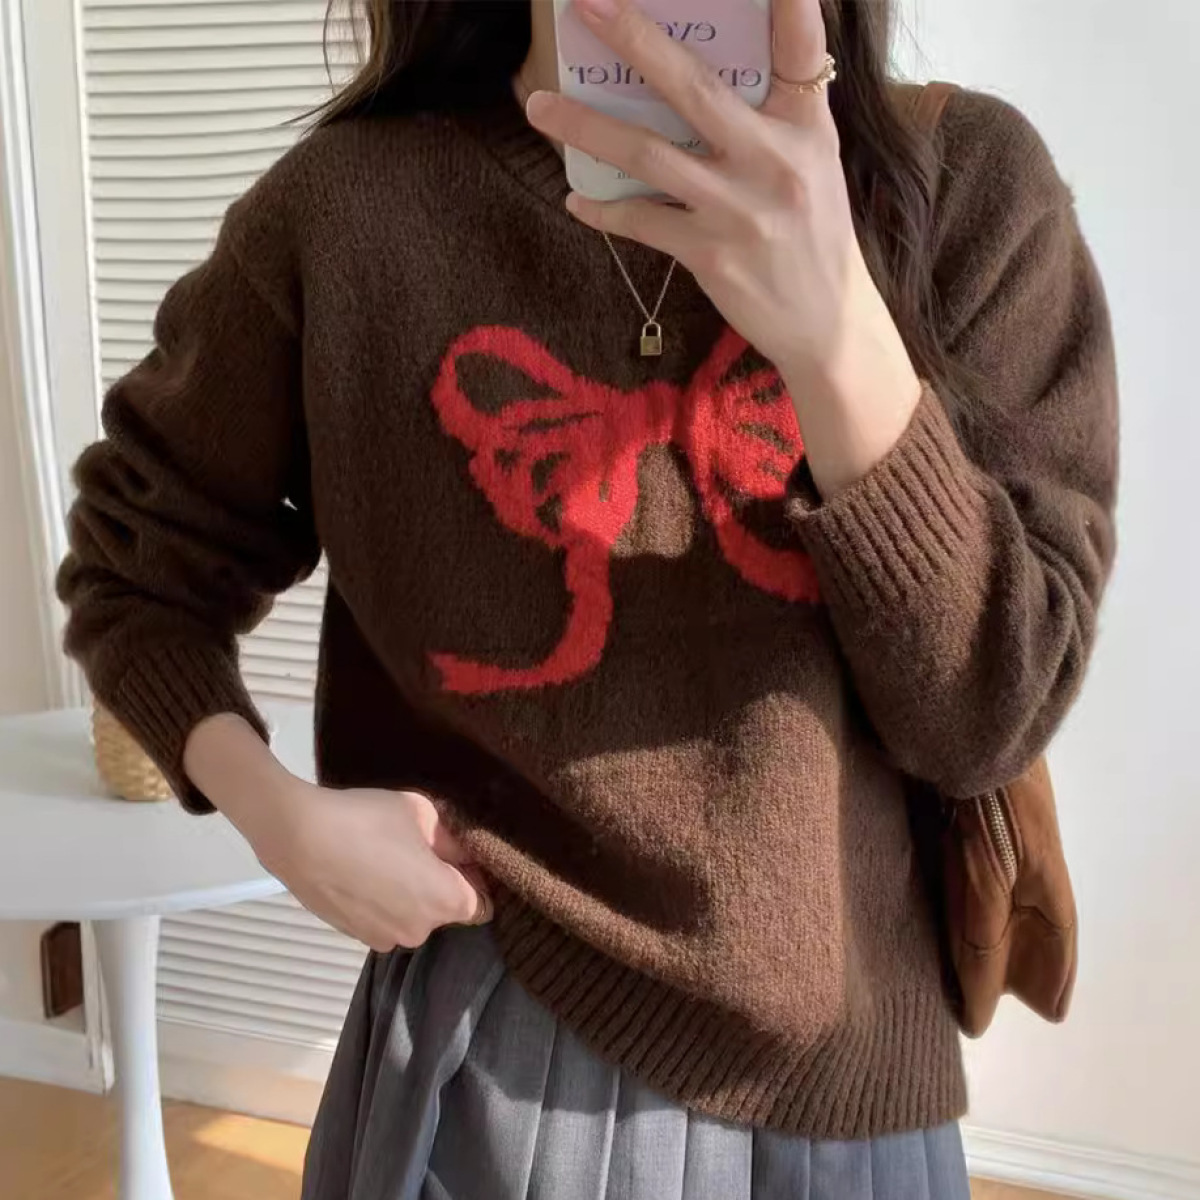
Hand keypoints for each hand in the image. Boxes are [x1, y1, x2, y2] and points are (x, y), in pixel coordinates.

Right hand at [184, 715, 490, 951]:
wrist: (298, 836)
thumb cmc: (368, 820)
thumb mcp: (422, 814)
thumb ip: (453, 840)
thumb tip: (466, 854)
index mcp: (446, 902)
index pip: (481, 904)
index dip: (473, 878)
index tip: (456, 855)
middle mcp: (420, 931)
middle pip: (443, 910)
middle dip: (438, 884)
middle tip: (414, 849)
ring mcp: (383, 938)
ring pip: (410, 917)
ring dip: (406, 895)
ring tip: (382, 859)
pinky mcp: (353, 936)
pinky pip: (382, 919)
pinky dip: (379, 902)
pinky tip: (361, 872)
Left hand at [526, 0, 923, 495]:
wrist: (828, 324)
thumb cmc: (815, 235)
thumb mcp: (817, 162)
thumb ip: (780, 111)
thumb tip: (711, 71)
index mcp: (806, 127)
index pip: (800, 49)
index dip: (789, 3)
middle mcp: (775, 161)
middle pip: (694, 89)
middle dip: (635, 41)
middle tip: (588, 5)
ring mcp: (739, 210)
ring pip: (649, 155)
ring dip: (586, 127)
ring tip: (538, 105)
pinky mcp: (711, 255)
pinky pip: (642, 222)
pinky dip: (604, 211)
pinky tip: (575, 199)